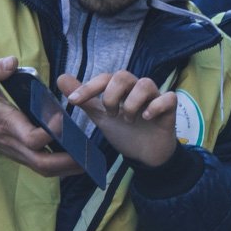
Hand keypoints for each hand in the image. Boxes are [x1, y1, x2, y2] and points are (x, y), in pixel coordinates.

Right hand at [0, 57, 83, 177]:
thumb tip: (12, 62)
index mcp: (9, 125)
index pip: (31, 138)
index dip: (49, 133)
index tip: (63, 119)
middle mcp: (16, 144)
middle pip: (42, 163)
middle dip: (66, 162)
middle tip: (89, 155)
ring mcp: (19, 153)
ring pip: (44, 169)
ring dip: (67, 168)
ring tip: (90, 162)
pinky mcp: (23, 156)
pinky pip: (43, 167)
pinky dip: (61, 168)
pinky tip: (79, 162)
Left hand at [59, 71, 177, 166]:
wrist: (145, 154)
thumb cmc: (125, 131)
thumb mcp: (101, 116)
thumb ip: (85, 99)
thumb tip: (61, 78)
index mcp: (121, 89)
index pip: (104, 78)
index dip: (88, 87)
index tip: (73, 101)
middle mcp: (137, 89)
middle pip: (124, 76)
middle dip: (111, 96)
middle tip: (111, 115)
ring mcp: (155, 98)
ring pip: (145, 84)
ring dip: (131, 103)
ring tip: (128, 120)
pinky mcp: (169, 110)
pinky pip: (168, 98)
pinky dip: (155, 107)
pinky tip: (146, 118)